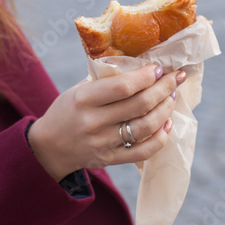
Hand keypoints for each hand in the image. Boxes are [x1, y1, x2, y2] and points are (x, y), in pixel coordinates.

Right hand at [27, 64, 185, 180]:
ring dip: (165, 110)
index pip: (123, 86)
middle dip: (164, 88)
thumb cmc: (67, 111)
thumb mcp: (78, 89)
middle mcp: (94, 122)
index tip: (159, 68)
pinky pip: (143, 152)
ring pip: (145, 127)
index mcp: (84, 99)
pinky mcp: (110, 159)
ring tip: (172, 97)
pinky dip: (160, 138)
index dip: (146, 76)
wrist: (49, 148)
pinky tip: (167, 124)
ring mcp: (103, 143)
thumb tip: (141, 64)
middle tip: (176, 77)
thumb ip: (105, 80)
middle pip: (139, 105)